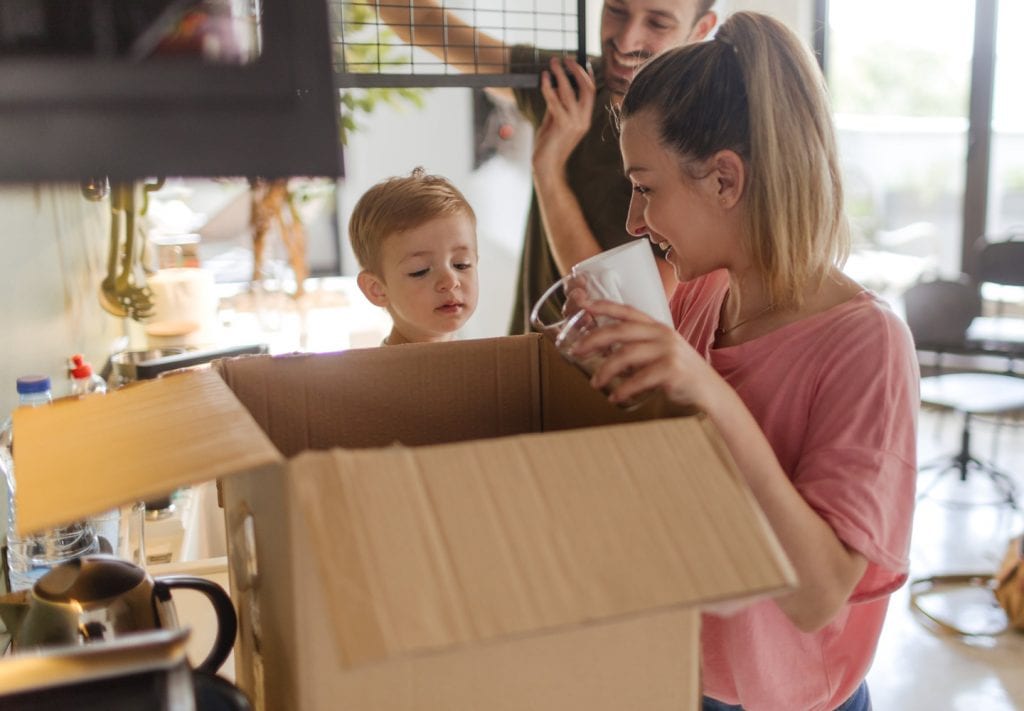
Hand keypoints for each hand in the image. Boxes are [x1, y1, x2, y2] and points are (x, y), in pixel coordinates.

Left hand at [532, 57, 595, 178]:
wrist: (547, 167)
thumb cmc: (548, 147)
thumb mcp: (554, 123)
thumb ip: (556, 107)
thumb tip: (552, 87)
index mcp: (584, 119)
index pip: (590, 92)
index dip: (586, 75)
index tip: (579, 61)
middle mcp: (583, 120)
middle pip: (586, 88)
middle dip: (576, 70)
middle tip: (564, 58)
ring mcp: (574, 123)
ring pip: (570, 92)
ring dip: (560, 74)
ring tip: (552, 63)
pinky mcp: (562, 126)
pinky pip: (555, 101)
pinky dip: (548, 88)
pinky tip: (543, 79)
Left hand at [570, 299, 715, 408]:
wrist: (708, 390)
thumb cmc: (679, 372)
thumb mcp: (660, 351)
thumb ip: (637, 347)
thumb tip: (603, 352)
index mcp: (657, 327)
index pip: (627, 310)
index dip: (604, 306)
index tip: (583, 304)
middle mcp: (662, 334)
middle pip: (620, 331)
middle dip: (593, 340)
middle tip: (576, 351)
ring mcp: (668, 351)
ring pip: (625, 356)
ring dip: (605, 370)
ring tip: (595, 383)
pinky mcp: (671, 370)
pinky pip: (639, 379)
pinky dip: (623, 389)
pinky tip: (615, 397)